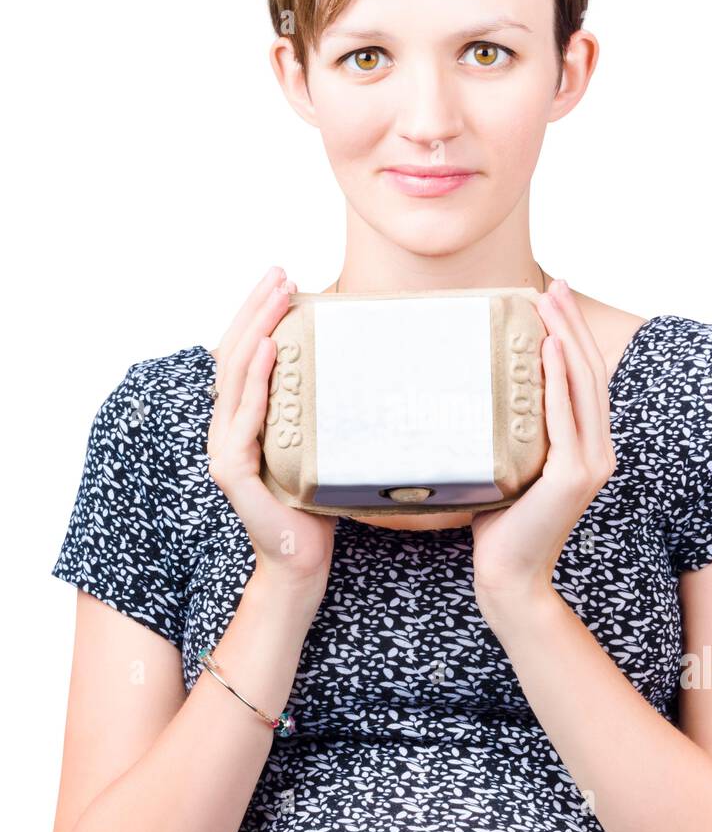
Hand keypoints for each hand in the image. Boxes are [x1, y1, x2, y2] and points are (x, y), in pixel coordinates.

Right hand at [206, 265, 337, 600]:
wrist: (300, 560)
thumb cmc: (316, 504)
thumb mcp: (322, 445)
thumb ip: (322, 410)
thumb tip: (367, 366)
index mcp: (242, 419)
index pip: (242, 354)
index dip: (255, 313)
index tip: (281, 278)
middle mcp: (225, 428)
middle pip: (233, 354)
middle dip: (255, 307)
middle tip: (281, 271)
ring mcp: (224, 448)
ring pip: (234, 376)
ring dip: (254, 329)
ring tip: (276, 295)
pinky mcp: (232, 470)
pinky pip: (243, 417)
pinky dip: (254, 380)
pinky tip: (266, 349)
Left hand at [471, 278, 616, 610]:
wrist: (508, 577)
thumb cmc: (499, 527)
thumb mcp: (505, 469)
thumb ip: (504, 436)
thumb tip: (466, 398)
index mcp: (587, 448)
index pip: (584, 380)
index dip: (574, 336)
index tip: (555, 299)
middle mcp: (598, 451)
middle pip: (589, 373)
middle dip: (572, 324)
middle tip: (554, 284)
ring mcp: (590, 464)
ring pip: (582, 387)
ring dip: (566, 339)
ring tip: (549, 303)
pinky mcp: (573, 476)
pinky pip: (567, 417)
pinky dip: (559, 380)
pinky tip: (548, 349)